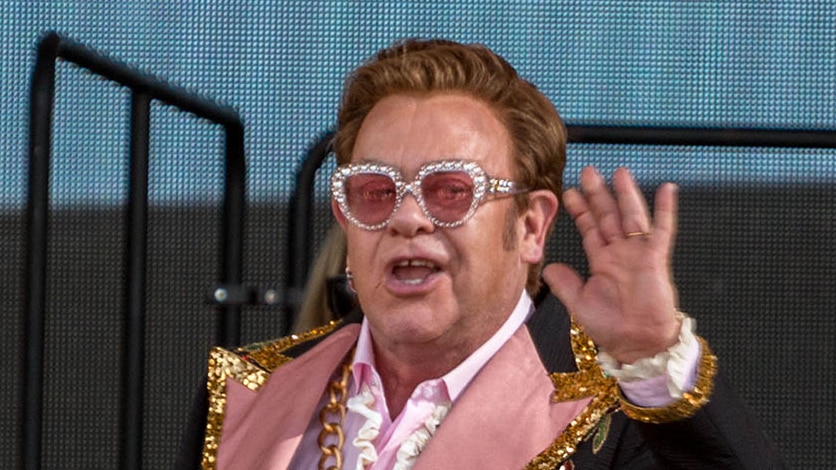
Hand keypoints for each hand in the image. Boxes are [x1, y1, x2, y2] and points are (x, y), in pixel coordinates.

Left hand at [542, 166, 680, 363]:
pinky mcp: (655, 259)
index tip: (570, 191)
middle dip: (598, 194)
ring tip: (620, 172)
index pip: (590, 228)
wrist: (636, 344)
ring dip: (626, 194)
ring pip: (630, 216)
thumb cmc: (611, 327)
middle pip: (607, 216)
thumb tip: (549, 267)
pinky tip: (667, 189)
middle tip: (589, 171)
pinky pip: (662, 230)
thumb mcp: (579, 304)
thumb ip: (564, 284)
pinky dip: (665, 210)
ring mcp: (638, 253)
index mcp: (602, 261)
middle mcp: (619, 253)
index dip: (580, 210)